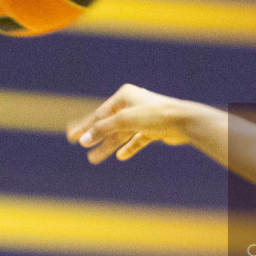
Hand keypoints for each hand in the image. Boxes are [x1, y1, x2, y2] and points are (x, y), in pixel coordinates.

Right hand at [68, 85, 201, 163]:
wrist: (184, 121)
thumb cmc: (155, 115)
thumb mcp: (124, 120)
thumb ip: (103, 129)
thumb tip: (85, 139)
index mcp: (125, 96)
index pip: (99, 114)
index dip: (85, 126)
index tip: (71, 137)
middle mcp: (133, 105)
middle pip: (109, 124)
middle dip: (96, 138)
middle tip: (81, 148)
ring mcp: (144, 118)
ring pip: (122, 134)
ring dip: (109, 146)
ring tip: (94, 159)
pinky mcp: (154, 130)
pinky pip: (137, 140)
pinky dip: (129, 147)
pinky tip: (121, 156)